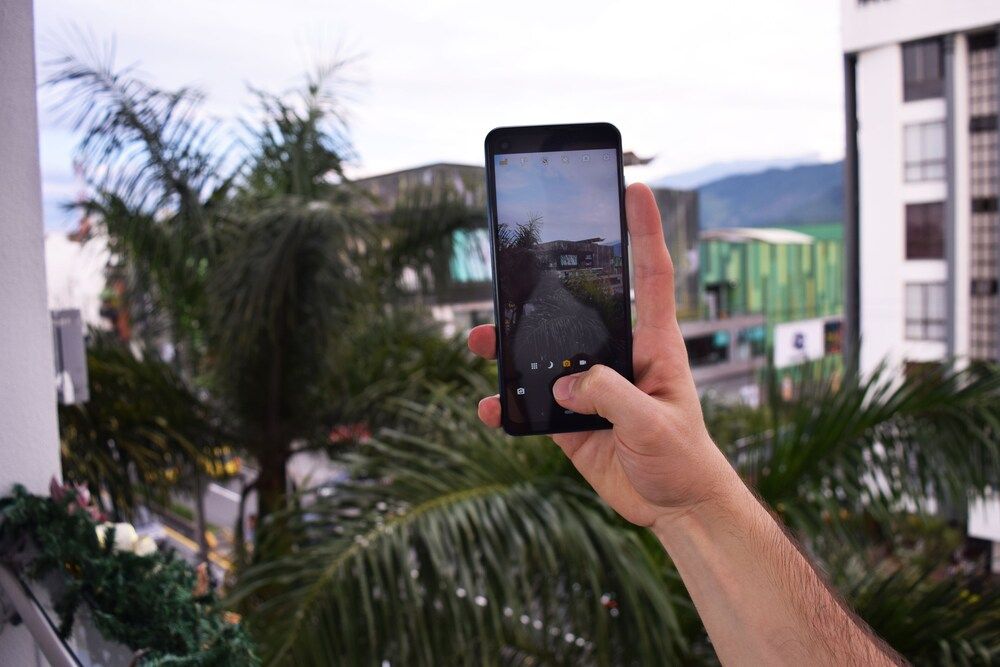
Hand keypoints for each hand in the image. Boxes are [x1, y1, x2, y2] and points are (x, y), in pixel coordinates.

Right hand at [468, 183, 737, 528]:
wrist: (674, 507)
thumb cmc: (683, 458)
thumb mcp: (654, 424)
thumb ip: (611, 397)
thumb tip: (564, 383)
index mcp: (653, 345)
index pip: (651, 277)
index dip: (646, 232)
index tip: (636, 190)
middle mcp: (619, 358)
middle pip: (576, 313)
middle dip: (540, 294)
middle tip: (508, 278)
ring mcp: (593, 389)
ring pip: (545, 356)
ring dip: (511, 349)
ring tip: (482, 343)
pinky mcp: (573, 420)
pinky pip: (532, 404)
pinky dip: (508, 405)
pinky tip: (490, 408)